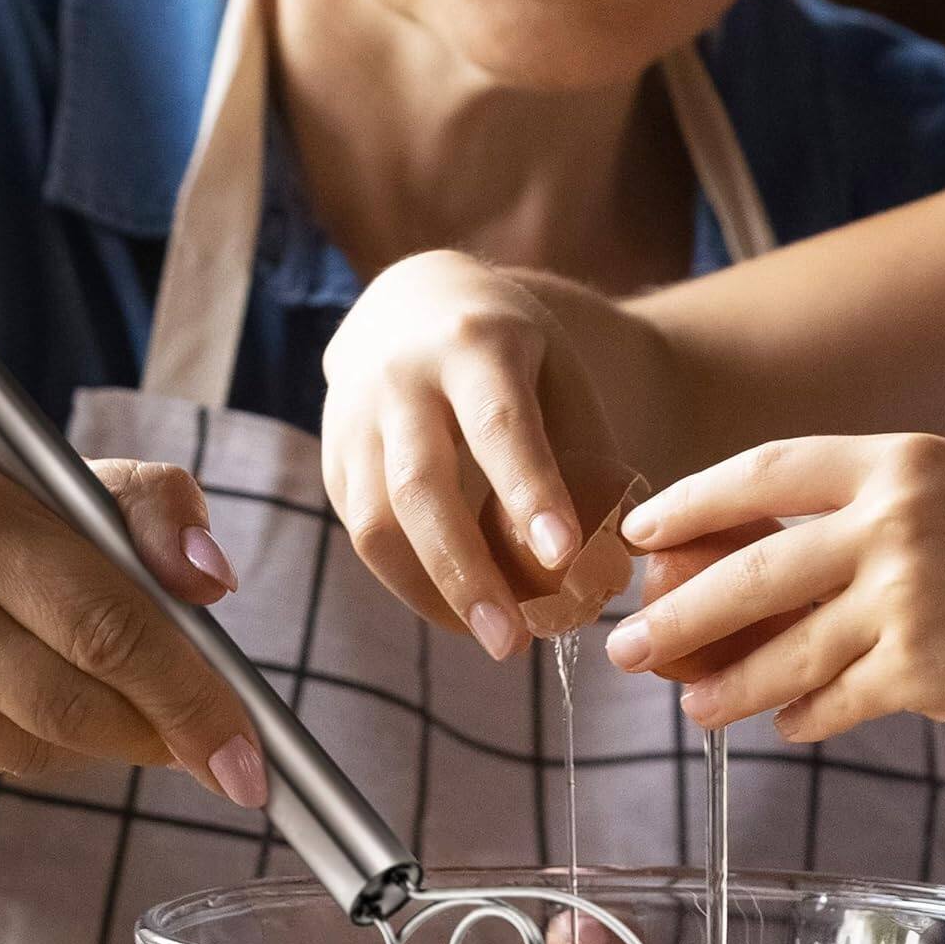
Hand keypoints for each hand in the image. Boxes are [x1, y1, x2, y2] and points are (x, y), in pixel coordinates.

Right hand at [0, 459, 264, 802]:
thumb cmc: (42, 511)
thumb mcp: (98, 487)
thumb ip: (161, 511)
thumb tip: (209, 579)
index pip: (106, 630)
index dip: (184, 700)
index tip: (244, 757)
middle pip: (64, 703)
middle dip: (160, 737)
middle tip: (225, 760)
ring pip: (32, 743)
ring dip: (111, 744)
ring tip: (147, 705)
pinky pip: (2, 755)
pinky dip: (60, 748)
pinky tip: (84, 705)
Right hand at [321, 250, 632, 656]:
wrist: (414, 300)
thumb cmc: (513, 354)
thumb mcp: (561, 376)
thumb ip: (585, 456)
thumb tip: (611, 561)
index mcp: (473, 345)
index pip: (500, 426)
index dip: (530, 493)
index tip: (564, 556)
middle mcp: (399, 377)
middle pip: (421, 488)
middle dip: (468, 575)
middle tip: (514, 643)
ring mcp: (352, 418)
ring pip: (377, 524)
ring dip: (435, 596)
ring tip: (496, 638)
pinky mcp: (333, 459)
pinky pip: (365, 536)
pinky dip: (414, 585)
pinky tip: (461, 611)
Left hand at [606, 434, 944, 744]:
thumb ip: (866, 533)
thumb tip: (757, 591)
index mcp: (902, 460)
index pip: (764, 472)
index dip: (690, 504)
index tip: (640, 535)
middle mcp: (896, 518)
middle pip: (749, 571)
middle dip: (676, 615)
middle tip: (626, 647)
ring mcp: (908, 595)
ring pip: (781, 650)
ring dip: (726, 684)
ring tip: (691, 706)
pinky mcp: (926, 670)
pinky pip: (833, 701)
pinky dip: (802, 717)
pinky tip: (787, 725)